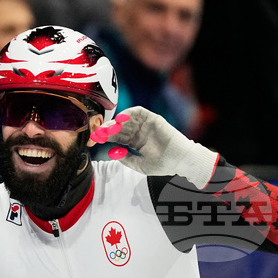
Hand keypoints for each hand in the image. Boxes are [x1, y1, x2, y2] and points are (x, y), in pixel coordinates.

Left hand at [99, 106, 217, 187]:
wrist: (181, 160)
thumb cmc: (163, 165)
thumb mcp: (139, 165)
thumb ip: (126, 159)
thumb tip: (110, 153)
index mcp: (135, 142)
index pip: (117, 137)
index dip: (106, 138)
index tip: (95, 140)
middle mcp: (139, 132)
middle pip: (119, 127)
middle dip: (107, 129)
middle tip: (97, 132)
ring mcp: (145, 125)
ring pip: (126, 120)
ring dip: (115, 122)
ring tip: (107, 128)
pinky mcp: (153, 119)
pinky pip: (139, 112)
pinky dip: (128, 113)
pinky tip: (120, 119)